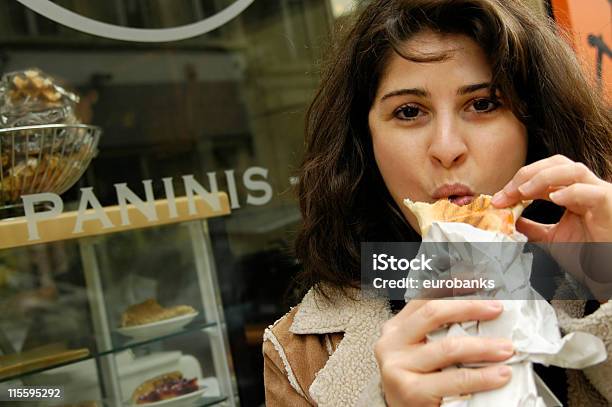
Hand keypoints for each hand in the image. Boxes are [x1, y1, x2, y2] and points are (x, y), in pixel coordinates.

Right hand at [374, 299, 512, 406]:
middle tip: (496, 309)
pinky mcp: (411, 391)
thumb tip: (482, 309)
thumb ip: (437, 332)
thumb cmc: (416, 382)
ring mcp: (398, 366)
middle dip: (470, 307)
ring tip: (506, 348)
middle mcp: (391, 343)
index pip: (424, 297)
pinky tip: (500, 375)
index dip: (452, 286)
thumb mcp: (418, 350)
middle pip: (433, 313)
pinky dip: (482, 377)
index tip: (480, 281)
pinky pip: (455, 379)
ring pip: (448, 347)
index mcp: (395, 328)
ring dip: (484, 346)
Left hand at [491, 155, 611, 297]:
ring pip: (574, 170)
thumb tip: (508, 219)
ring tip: (523, 192)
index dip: (519, 182)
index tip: (498, 199)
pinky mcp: (610, 206)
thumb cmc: (588, 256)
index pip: (544, 174)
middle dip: (527, 174)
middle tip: (506, 193)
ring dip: (544, 177)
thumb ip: (531, 228)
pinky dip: (571, 192)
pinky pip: (592, 192)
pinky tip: (554, 198)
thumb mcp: (551, 239)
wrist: (606, 275)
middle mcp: (587, 188)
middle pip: (557, 164)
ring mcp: (600, 194)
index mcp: (573, 193)